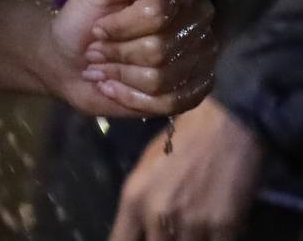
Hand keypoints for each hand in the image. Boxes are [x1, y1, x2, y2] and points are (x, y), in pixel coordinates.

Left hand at [49, 0, 216, 118]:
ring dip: (120, 73)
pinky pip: (168, 103)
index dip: (120, 25)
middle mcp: (199, 27)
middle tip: (98, 47)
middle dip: (117, 51)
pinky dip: (129, 96)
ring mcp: (200, 62)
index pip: (157, 14)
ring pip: (161, 79)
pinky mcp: (192, 93)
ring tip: (105, 65)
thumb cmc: (86, 17)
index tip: (98, 26)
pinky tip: (115, 86)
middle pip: (159, 49)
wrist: (68, 59)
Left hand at [109, 100, 263, 240]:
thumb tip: (140, 230)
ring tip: (193, 228)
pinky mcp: (224, 227)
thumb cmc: (180, 142)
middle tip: (170, 234)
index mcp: (134, 198)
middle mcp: (158, 215)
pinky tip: (214, 231)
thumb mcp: (145, 170)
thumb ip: (141, 204)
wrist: (223, 127)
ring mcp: (192, 223)